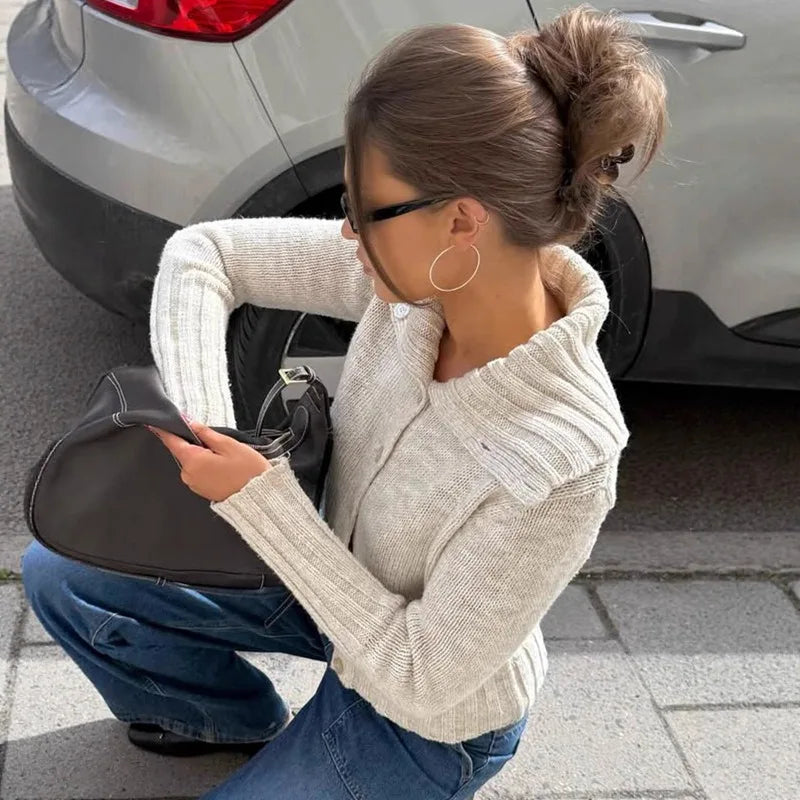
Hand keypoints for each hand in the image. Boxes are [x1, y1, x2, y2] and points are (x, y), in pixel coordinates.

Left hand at [146, 418, 270, 502]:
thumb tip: (189, 423)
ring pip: (192, 462)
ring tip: (225, 458)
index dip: (164, 430)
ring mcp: (194, 484)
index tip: (155, 423)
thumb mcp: (228, 444)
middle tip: (218, 444)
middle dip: (196, 444)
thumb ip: (205, 433)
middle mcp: (189, 474)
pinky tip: (224, 467)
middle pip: (183, 451)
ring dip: (202, 456)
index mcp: (193, 460)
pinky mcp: (201, 490)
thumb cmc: (247, 470)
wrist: (258, 495)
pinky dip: (207, 467)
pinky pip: (198, 472)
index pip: (171, 441)